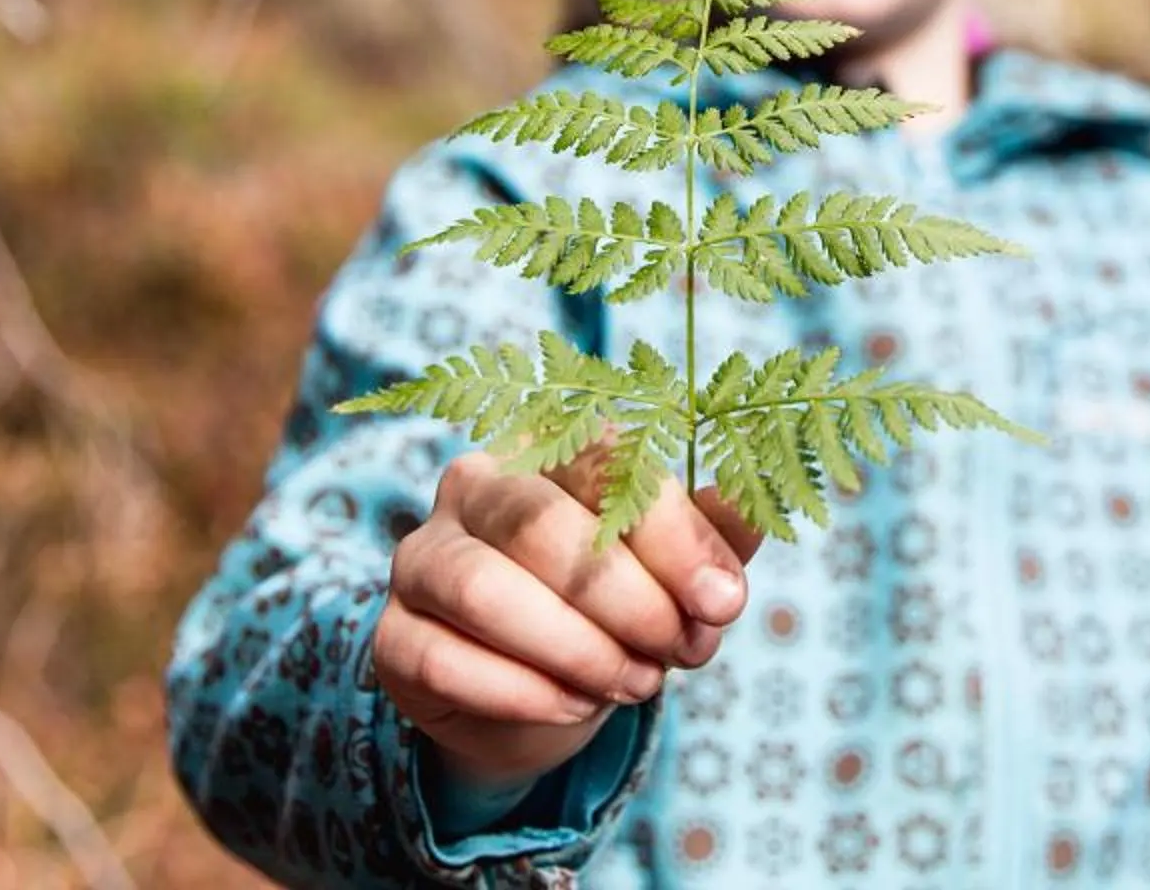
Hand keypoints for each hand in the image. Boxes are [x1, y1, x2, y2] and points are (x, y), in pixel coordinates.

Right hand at [372, 450, 765, 788]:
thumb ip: (712, 537)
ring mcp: (421, 557)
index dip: (671, 535)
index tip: (722, 602)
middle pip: (540, 526)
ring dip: (575, 648)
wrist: (537, 697)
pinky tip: (574, 706)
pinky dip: (522, 692)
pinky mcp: (393, 637)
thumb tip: (756, 503)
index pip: (604, 463)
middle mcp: (472, 484)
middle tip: (679, 652)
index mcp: (548, 443)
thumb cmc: (613, 609)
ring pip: (484, 590)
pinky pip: (444, 660)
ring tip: (634, 683)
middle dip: (627, 600)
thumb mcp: (672, 573)